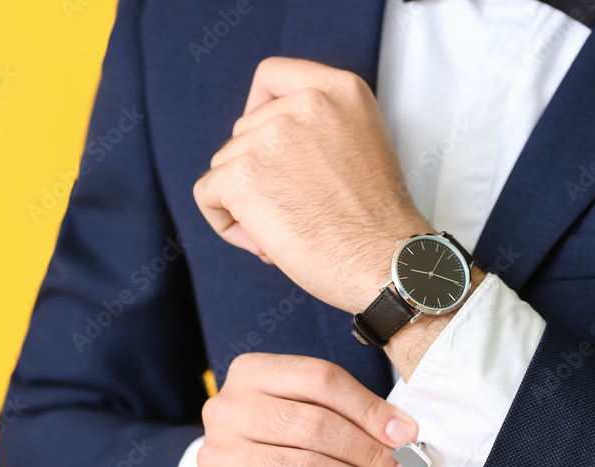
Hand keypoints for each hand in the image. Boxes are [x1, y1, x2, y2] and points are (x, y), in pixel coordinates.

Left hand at [193, 57, 432, 313]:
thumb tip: (265, 145)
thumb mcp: (362, 145)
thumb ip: (319, 129)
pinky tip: (264, 243)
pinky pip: (207, 194)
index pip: (271, 76)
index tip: (267, 145)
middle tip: (293, 210)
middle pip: (243, 130)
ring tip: (286, 231)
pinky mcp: (243, 176)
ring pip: (224, 165)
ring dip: (244, 202)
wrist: (386, 262)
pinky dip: (226, 223)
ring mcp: (270, 137)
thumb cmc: (378, 222)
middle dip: (256, 171)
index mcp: (339, 90)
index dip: (258, 110)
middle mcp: (304, 103)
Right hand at [197, 353, 424, 466]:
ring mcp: (221, 462)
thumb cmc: (281, 451)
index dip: (370, 407)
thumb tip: (404, 436)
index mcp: (250, 374)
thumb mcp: (306, 419)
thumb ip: (347, 417)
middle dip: (372, 453)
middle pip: (316, 425)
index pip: (320, 378)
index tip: (406, 435)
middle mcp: (227, 412)